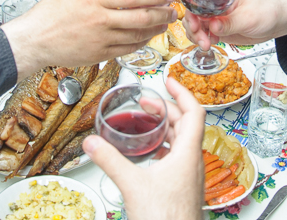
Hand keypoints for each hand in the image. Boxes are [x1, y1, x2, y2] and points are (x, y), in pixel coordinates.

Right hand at [2, 0, 176, 76]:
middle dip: (162, 13)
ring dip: (155, 29)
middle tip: (173, 10)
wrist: (34, 41)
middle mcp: (100, 20)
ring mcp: (101, 39)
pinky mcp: (100, 55)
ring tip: (164, 22)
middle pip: (140, 17)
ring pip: (137, 35)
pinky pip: (127, 49)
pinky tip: (147, 37)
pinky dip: (141, 43)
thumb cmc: (50, 15)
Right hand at [83, 77, 204, 219]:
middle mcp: (193, 162)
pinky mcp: (183, 188)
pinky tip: (151, 154)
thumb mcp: (132, 184)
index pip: (194, 112)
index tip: (169, 80)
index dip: (182, 92)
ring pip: (183, 142)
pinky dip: (166, 147)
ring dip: (167, 128)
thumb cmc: (165, 219)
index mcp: (188, 154)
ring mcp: (190, 176)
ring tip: (147, 123)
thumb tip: (92, 143)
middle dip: (168, 109)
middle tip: (149, 102)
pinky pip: (178, 158)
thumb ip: (111, 161)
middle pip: (186, 124)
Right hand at [183, 0, 286, 49]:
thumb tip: (213, 26)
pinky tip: (210, 43)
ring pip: (196, 25)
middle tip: (202, 40)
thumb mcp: (249, 17)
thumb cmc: (267, 11)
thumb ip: (230, 22)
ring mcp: (217, 16)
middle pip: (193, 13)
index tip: (195, 25)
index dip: (192, 12)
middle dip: (194, 28)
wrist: (277, 22)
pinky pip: (204, 33)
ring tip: (206, 44)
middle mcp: (216, 4)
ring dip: (197, 36)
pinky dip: (203, 40)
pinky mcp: (219, 27)